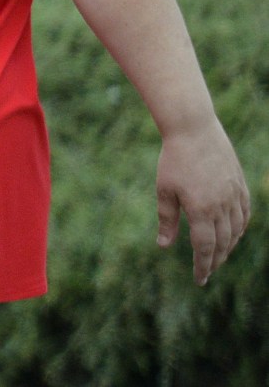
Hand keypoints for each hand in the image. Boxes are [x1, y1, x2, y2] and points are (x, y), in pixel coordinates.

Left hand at [156, 117, 249, 285]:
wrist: (193, 128)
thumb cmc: (173, 158)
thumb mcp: (165, 189)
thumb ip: (167, 219)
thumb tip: (164, 246)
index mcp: (201, 209)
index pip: (205, 248)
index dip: (203, 266)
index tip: (199, 280)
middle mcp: (222, 205)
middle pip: (223, 243)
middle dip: (215, 260)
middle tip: (207, 271)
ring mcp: (233, 194)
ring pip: (236, 230)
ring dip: (229, 246)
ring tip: (219, 255)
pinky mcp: (239, 183)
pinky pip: (244, 212)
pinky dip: (240, 226)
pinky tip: (233, 232)